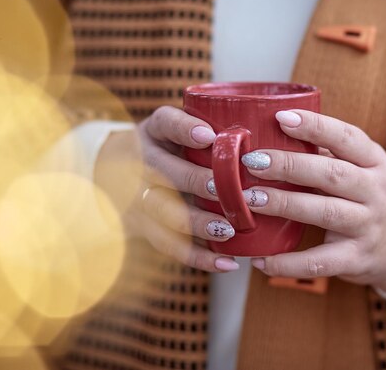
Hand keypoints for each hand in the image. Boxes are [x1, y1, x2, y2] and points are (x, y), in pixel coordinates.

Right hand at [94, 106, 239, 272]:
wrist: (119, 169)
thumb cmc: (172, 145)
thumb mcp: (181, 127)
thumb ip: (213, 126)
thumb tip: (265, 128)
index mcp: (156, 131)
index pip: (165, 122)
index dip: (185, 129)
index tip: (210, 137)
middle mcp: (142, 162)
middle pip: (164, 173)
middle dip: (194, 181)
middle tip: (223, 189)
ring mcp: (139, 197)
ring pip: (165, 213)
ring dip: (197, 223)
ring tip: (228, 229)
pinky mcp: (145, 227)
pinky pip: (170, 245)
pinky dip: (199, 256)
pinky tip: (228, 262)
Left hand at [242, 110, 385, 291]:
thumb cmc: (372, 197)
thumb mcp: (365, 169)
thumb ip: (330, 155)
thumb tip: (273, 134)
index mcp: (375, 162)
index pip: (347, 137)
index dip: (315, 126)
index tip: (281, 118)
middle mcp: (376, 192)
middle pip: (332, 174)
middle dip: (289, 165)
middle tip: (253, 160)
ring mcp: (368, 227)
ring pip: (325, 212)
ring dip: (285, 204)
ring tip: (250, 198)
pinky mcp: (357, 260)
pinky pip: (320, 262)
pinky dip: (289, 263)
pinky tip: (261, 259)